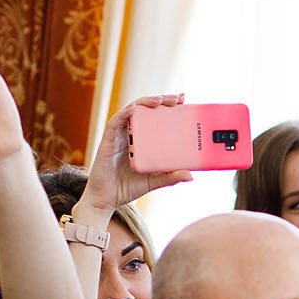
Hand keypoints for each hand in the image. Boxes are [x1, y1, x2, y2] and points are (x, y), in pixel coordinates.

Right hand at [78, 95, 190, 217]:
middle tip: (177, 98)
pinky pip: (115, 123)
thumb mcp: (155, 181)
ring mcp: (118, 137)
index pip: (155, 118)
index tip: (183, 100)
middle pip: (145, 110)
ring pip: (130, 111)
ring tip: (160, 100)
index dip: (167, 107)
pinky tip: (135, 108)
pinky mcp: (108, 141)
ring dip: (145, 102)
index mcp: (141, 141)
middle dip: (161, 100)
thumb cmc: (128, 188)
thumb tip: (191, 176)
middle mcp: (130, 135)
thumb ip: (171, 177)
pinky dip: (125, 114)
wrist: (106, 200)